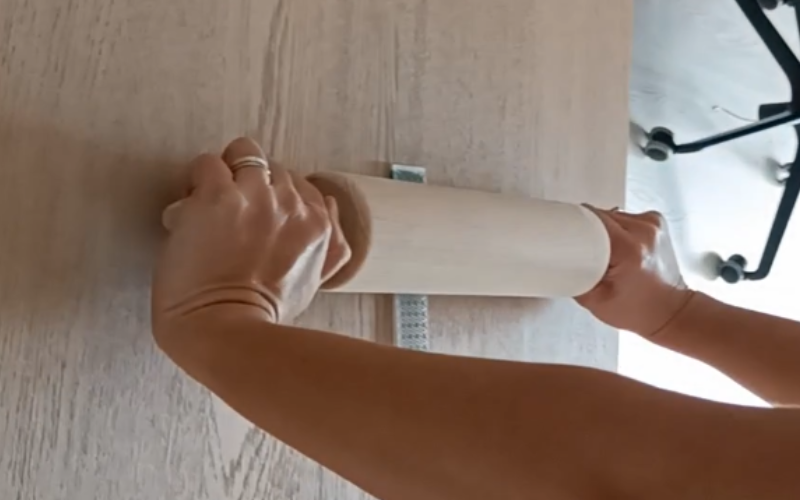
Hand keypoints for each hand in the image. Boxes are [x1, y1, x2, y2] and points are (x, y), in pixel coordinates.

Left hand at [152, 137, 350, 335]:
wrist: (227, 331)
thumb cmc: (265, 316)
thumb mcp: (316, 282)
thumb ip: (330, 246)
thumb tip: (330, 209)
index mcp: (318, 224)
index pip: (301, 186)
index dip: (274, 199)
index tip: (256, 217)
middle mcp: (292, 204)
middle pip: (274, 169)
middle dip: (251, 185)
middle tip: (229, 213)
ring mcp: (255, 197)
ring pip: (245, 153)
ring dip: (224, 174)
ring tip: (207, 203)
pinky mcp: (218, 195)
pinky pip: (208, 163)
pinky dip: (196, 179)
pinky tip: (189, 206)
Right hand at [575, 207, 693, 336]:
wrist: (672, 312)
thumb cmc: (639, 311)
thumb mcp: (595, 302)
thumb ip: (574, 278)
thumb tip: (557, 261)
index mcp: (630, 250)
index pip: (593, 219)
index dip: (573, 222)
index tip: (562, 231)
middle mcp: (645, 231)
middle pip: (602, 215)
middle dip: (587, 229)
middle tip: (583, 251)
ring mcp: (654, 224)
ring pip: (613, 214)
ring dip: (603, 229)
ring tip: (604, 253)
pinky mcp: (656, 222)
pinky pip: (625, 216)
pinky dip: (617, 228)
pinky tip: (618, 246)